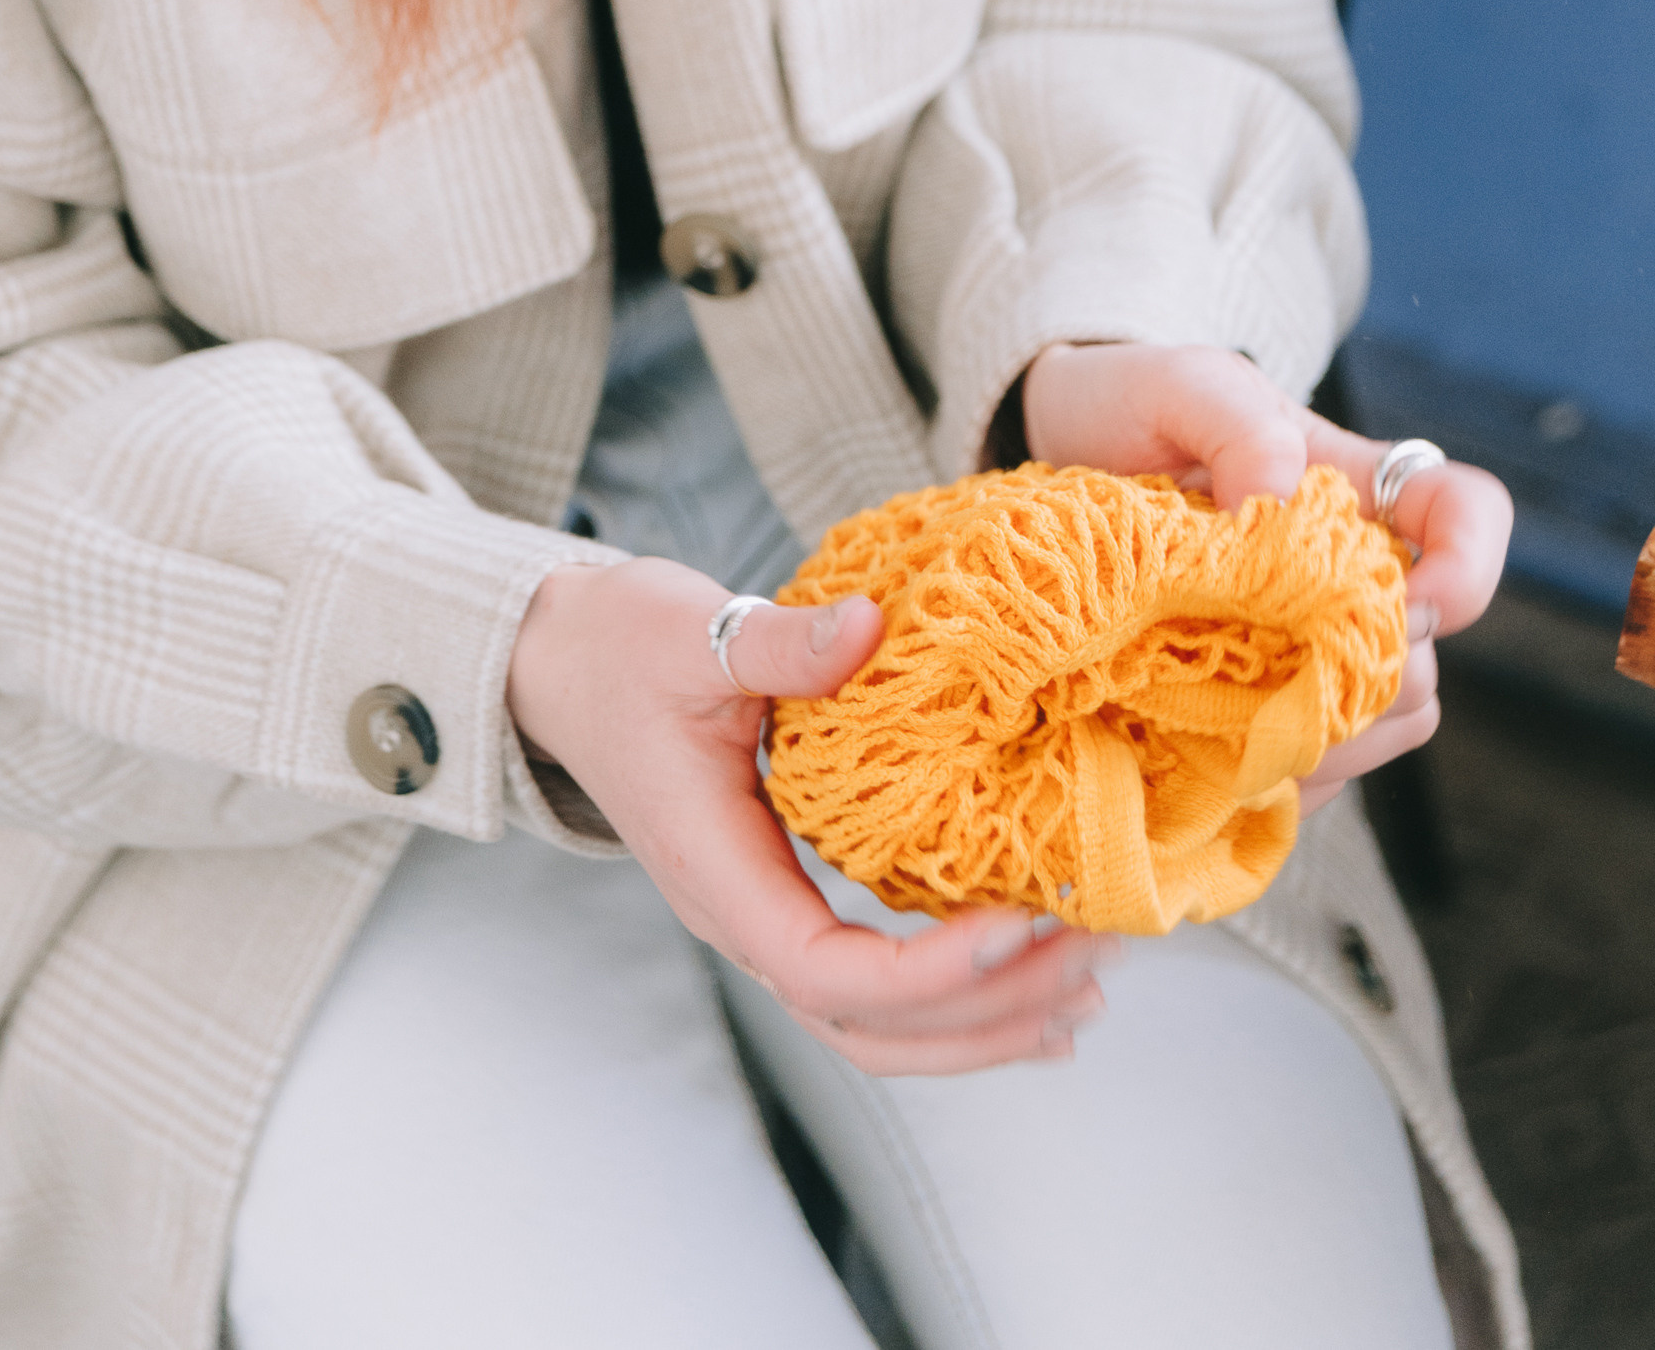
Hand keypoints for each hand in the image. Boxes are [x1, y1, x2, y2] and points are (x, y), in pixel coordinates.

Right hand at [505, 553, 1107, 1074]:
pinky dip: (955, 998)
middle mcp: (742, 918)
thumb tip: (869, 627)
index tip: (1016, 923)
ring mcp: (765, 916)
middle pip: (870, 1028)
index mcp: (716, 871)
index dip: (927, 972)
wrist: (563, 663)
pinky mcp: (787, 896)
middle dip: (986, 1011)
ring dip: (983, 1023)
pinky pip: (874, 983)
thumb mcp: (692, 630)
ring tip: (1082, 998)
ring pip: (876, 1027)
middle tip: (1091, 960)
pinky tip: (1025, 984)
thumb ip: (779, 642)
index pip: (825, 972)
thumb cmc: (622, 646)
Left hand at [1017, 339, 1513, 811]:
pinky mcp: (1254, 709)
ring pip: (1377, 730)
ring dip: (1323, 745)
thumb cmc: (1130, 406)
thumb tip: (1283, 488)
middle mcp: (1345, 581)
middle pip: (1425, 662)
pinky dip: (1270, 784)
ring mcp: (1304, 651)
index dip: (1470, 567)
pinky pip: (1303, 775)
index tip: (1413, 605)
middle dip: (1371, 685)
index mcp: (1350, 492)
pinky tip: (1208, 765)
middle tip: (1277, 676)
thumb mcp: (1176, 385)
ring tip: (1232, 727)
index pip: (1468, 516)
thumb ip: (1234, 420)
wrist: (1051, 458)